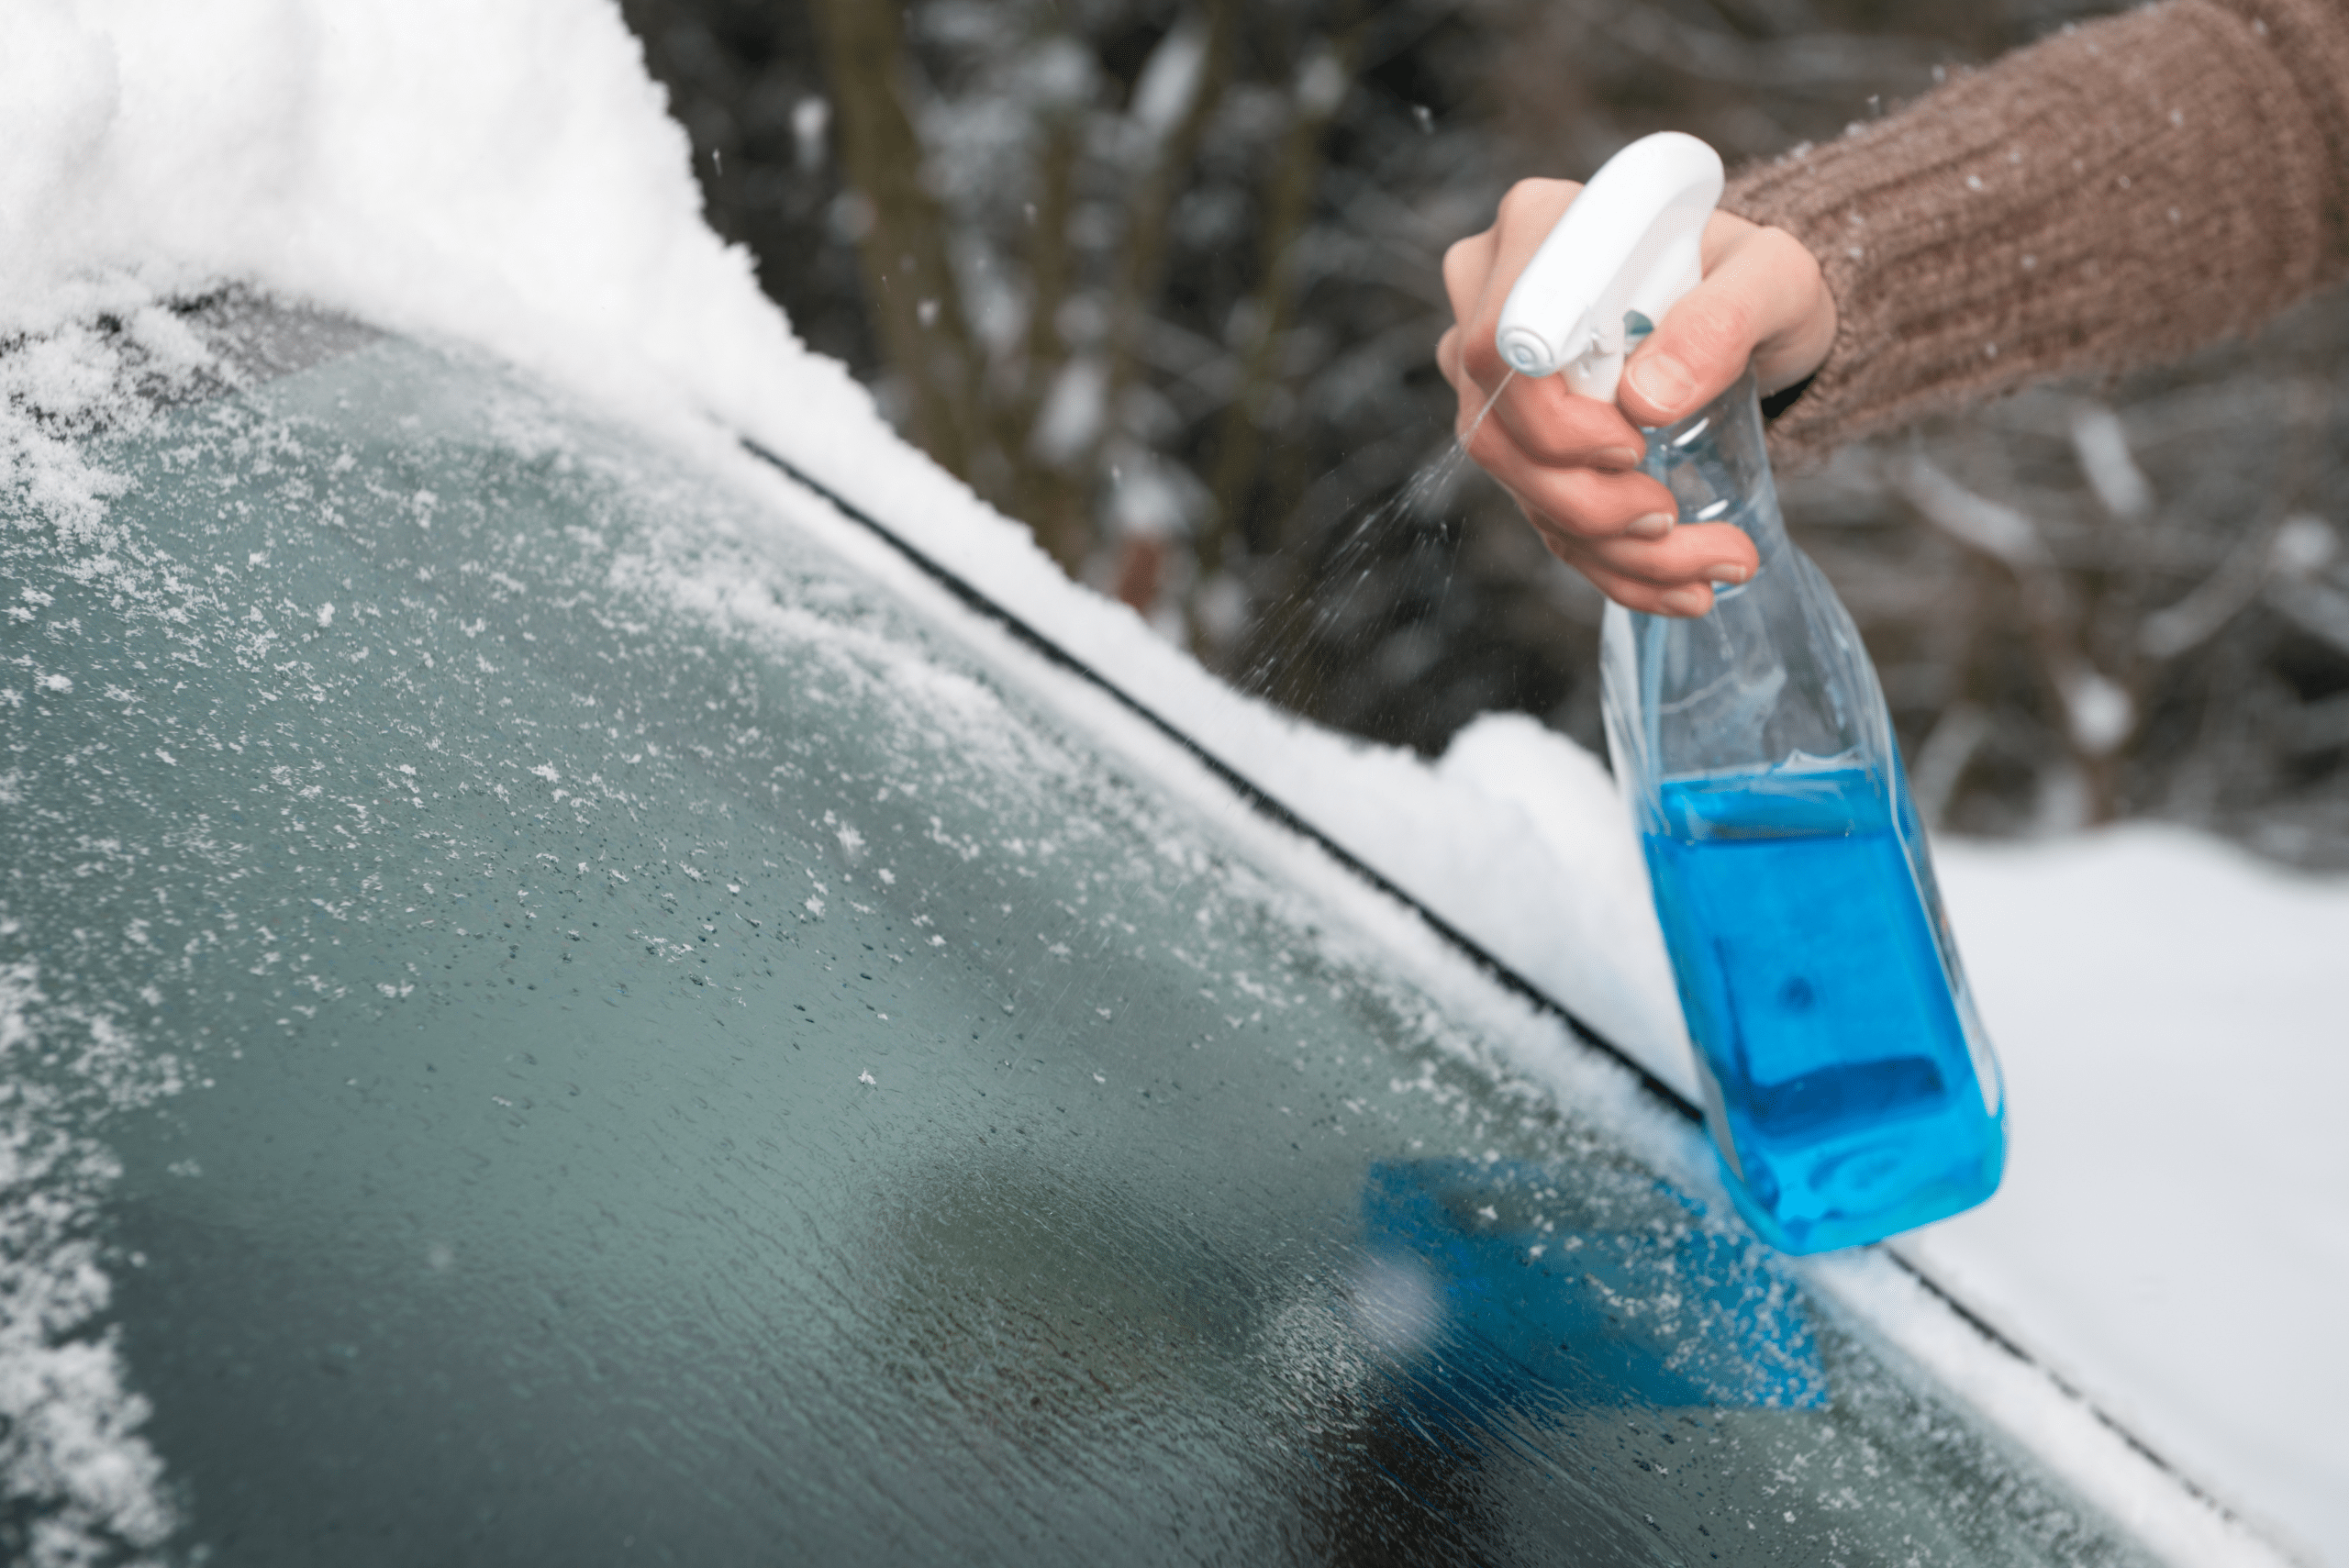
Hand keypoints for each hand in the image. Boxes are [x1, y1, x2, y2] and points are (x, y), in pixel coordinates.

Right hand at [1437, 178, 1836, 615]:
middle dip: (1587, 503)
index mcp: (1542, 232)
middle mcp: (1493, 300)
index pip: (1502, 343)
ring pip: (1518, 486)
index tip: (1635, 446)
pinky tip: (1680, 586)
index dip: (1552, 416)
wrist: (1753, 319)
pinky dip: (1612, 565)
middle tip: (1673, 519)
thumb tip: (1648, 399)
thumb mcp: (1776, 279)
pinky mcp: (1518, 436)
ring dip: (1611, 548)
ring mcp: (1495, 376)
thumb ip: (1723, 318)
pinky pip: (1542, 515)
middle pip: (1495, 431)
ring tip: (1711, 563)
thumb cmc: (1756, 281)